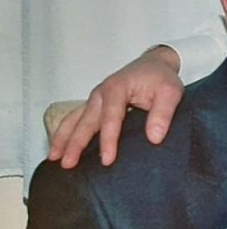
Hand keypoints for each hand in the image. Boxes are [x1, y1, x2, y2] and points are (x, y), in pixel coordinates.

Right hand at [48, 46, 183, 167]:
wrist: (154, 64)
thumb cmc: (161, 78)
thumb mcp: (170, 92)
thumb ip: (163, 114)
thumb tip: (154, 138)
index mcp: (117, 88)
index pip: (111, 118)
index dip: (108, 140)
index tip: (107, 159)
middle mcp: (100, 93)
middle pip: (85, 121)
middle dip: (76, 144)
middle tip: (68, 164)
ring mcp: (94, 99)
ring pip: (74, 120)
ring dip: (63, 139)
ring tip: (54, 158)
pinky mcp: (94, 105)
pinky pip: (75, 119)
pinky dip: (65, 133)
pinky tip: (59, 148)